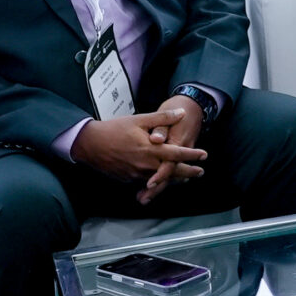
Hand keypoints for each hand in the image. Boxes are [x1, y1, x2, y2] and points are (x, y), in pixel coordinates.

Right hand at [74, 107, 206, 200]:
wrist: (90, 144)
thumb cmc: (114, 129)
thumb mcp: (139, 119)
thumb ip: (162, 118)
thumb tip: (181, 113)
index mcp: (150, 149)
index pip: (176, 153)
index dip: (192, 155)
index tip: (204, 155)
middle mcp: (145, 165)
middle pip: (172, 172)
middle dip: (188, 172)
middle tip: (200, 172)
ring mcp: (136, 174)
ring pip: (160, 179)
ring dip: (174, 178)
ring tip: (185, 177)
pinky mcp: (128, 179)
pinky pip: (146, 182)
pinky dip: (157, 182)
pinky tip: (162, 181)